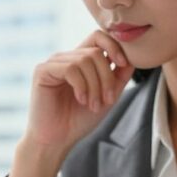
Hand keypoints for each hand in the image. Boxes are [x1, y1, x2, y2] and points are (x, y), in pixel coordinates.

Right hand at [23, 30, 136, 158]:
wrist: (56, 140)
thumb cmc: (79, 120)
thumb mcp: (107, 96)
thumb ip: (119, 76)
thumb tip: (133, 57)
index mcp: (80, 61)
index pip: (99, 37)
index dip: (114, 45)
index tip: (123, 64)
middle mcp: (66, 58)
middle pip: (96, 51)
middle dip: (106, 77)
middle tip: (107, 100)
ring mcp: (53, 63)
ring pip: (85, 60)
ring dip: (95, 85)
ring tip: (93, 105)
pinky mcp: (42, 71)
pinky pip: (71, 68)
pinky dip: (81, 85)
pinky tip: (80, 99)